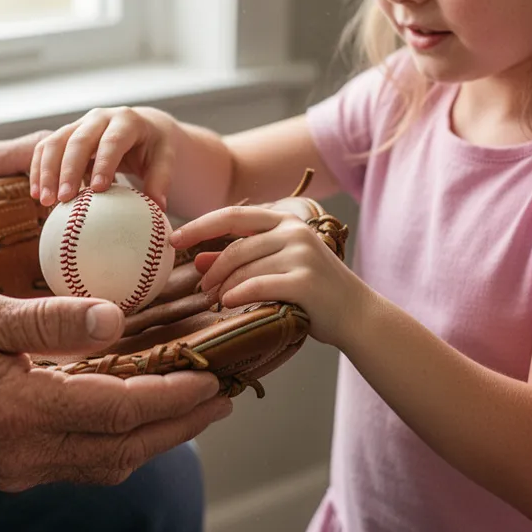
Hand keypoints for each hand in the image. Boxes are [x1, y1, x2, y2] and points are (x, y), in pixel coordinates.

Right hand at [0, 292, 230, 490]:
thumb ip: (48, 321)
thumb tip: (114, 317)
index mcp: (21, 411)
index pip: (120, 411)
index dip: (174, 398)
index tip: (213, 379)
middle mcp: (27, 453)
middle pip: (126, 449)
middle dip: (181, 426)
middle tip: (223, 398)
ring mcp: (20, 469)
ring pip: (109, 464)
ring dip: (157, 439)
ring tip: (192, 409)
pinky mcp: (13, 470)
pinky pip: (83, 463)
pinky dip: (121, 442)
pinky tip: (134, 415)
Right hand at [31, 106, 179, 209]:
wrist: (141, 127)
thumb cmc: (154, 147)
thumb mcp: (165, 159)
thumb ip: (161, 180)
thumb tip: (157, 207)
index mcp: (127, 121)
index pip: (112, 141)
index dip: (103, 163)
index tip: (97, 189)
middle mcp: (100, 118)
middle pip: (78, 141)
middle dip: (68, 170)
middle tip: (64, 199)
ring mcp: (79, 124)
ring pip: (55, 143)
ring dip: (47, 172)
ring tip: (46, 201)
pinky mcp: (65, 133)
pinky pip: (45, 148)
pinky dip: (38, 170)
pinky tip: (36, 194)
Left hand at [169, 206, 369, 348]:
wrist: (357, 315)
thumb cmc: (313, 292)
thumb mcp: (276, 268)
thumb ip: (241, 258)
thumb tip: (199, 259)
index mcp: (286, 221)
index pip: (232, 215)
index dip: (199, 226)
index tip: (173, 239)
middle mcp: (294, 232)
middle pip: (235, 246)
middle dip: (212, 269)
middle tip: (200, 288)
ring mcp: (302, 254)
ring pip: (244, 269)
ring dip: (223, 288)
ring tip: (216, 302)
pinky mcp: (305, 281)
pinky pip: (257, 286)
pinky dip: (237, 296)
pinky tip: (229, 305)